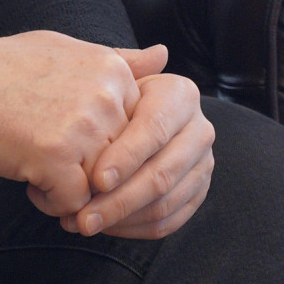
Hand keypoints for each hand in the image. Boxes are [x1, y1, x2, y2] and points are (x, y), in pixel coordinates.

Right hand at [0, 27, 171, 218]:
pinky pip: (73, 203)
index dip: (101, 147)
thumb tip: (165, 56)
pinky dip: (50, 201)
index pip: (134, 133)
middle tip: (47, 157)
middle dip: (88, 172)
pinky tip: (26, 179)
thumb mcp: (67, 50)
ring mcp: (83, 126)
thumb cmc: (2, 68)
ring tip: (35, 166)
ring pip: (100, 186)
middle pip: (120, 162)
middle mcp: (107, 97)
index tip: (67, 140)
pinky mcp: (56, 156)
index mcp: (113, 72)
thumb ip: (121, 61)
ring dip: (69, 188)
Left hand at [54, 71, 214, 240]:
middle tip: (81, 217)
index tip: (94, 179)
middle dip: (118, 200)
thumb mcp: (111, 78)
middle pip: (161, 174)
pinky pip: (168, 221)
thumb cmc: (106, 94)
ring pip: (164, 203)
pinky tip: (103, 228)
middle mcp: (200, 129)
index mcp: (181, 95)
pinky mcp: (196, 193)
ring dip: (121, 220)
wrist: (119, 117)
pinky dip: (133, 230)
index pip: (155, 130)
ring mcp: (202, 164)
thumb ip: (125, 67)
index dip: (126, 157)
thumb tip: (160, 53)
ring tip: (81, 224)